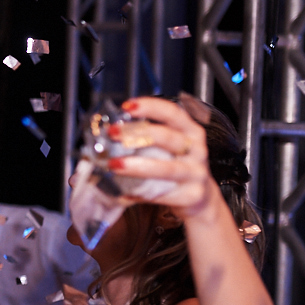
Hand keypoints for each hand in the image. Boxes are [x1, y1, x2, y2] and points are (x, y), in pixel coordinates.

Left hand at [109, 97, 217, 219]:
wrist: (199, 196)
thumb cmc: (177, 166)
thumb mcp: (169, 148)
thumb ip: (145, 140)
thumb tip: (105, 139)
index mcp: (190, 132)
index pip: (173, 113)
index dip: (151, 107)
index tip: (127, 107)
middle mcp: (196, 150)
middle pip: (168, 137)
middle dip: (138, 133)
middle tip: (113, 134)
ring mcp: (195, 173)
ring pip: (167, 168)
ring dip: (137, 166)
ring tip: (114, 165)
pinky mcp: (191, 195)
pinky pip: (162, 194)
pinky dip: (140, 193)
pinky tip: (123, 193)